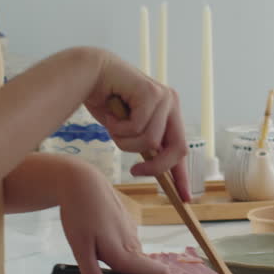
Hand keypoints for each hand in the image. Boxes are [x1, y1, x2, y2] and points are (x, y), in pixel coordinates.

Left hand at [56, 160, 166, 273]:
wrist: (82, 183)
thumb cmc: (80, 211)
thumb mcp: (80, 248)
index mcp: (125, 252)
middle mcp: (133, 247)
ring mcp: (131, 239)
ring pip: (135, 271)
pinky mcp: (126, 233)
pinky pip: (129, 258)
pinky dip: (119, 271)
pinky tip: (100, 271)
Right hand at [79, 50, 189, 198]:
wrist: (89, 75)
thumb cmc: (105, 102)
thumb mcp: (127, 130)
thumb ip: (142, 144)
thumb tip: (154, 170)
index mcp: (168, 115)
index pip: (179, 149)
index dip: (181, 176)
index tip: (184, 198)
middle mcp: (171, 104)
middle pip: (176, 150)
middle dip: (155, 167)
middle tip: (134, 171)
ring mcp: (164, 97)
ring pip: (151, 141)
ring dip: (125, 141)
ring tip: (113, 125)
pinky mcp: (151, 92)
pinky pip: (137, 128)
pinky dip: (117, 128)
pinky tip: (111, 112)